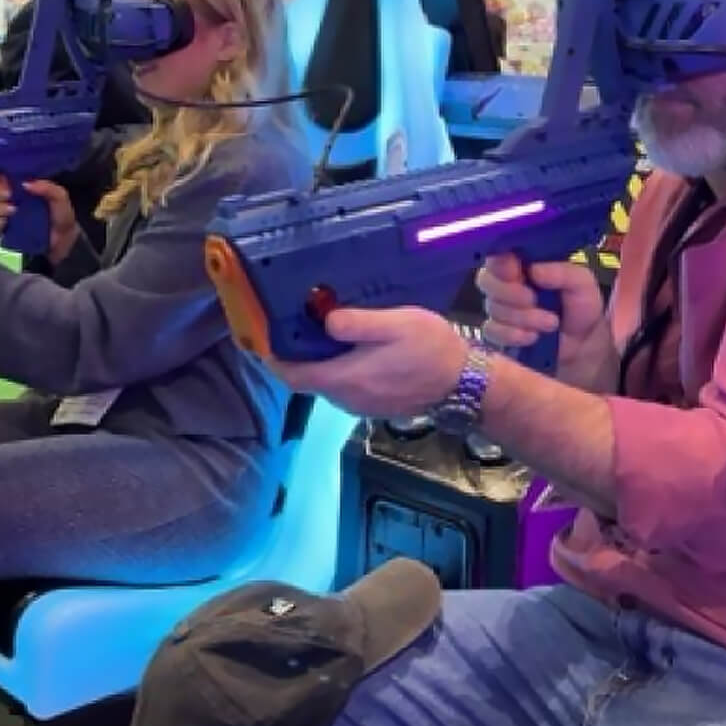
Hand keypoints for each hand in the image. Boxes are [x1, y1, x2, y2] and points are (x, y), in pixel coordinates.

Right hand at [0, 173, 78, 261]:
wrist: (64, 244)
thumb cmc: (62, 218)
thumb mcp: (60, 198)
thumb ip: (48, 188)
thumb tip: (26, 183)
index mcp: (27, 186)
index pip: (7, 174)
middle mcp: (16, 198)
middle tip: (8, 193)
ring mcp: (10, 214)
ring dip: (0, 206)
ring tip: (13, 210)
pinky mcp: (7, 229)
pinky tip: (7, 223)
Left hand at [271, 308, 469, 419]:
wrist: (464, 383)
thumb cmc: (431, 350)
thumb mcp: (398, 325)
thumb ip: (359, 324)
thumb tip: (325, 321)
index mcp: (346, 378)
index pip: (293, 375)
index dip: (272, 358)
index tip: (260, 336)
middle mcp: (346, 397)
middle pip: (306, 378)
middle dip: (294, 354)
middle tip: (289, 322)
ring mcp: (359, 404)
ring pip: (324, 382)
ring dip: (316, 360)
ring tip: (316, 329)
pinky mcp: (372, 404)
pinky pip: (342, 385)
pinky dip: (335, 367)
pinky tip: (346, 347)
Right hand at [476, 255, 613, 390]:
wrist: (584, 346)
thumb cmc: (581, 308)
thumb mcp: (582, 283)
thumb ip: (562, 272)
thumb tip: (534, 269)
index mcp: (524, 263)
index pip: (498, 254)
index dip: (502, 263)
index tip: (517, 272)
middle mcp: (506, 283)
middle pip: (486, 280)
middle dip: (510, 292)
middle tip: (533, 299)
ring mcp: (499, 309)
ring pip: (492, 307)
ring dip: (522, 317)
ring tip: (550, 323)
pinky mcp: (498, 334)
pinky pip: (492, 331)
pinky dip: (513, 334)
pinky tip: (532, 337)